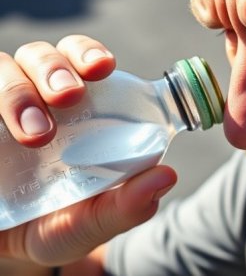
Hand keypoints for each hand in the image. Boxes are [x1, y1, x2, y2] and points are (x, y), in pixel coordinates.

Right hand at [0, 35, 176, 267]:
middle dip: (55, 68)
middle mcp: (35, 100)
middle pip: (39, 55)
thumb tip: (167, 176)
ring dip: (18, 93)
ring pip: (1, 68)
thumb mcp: (93, 221)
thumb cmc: (60, 225)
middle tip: (69, 96)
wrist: (10, 253)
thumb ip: (128, 204)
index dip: (89, 52)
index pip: (80, 60)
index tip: (103, 67)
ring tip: (36, 133)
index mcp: (76, 110)